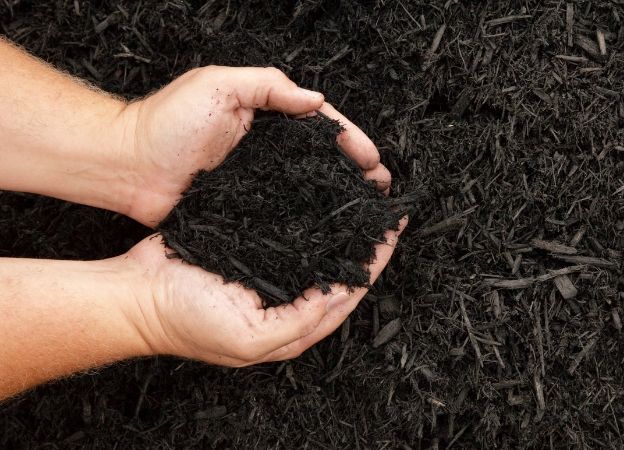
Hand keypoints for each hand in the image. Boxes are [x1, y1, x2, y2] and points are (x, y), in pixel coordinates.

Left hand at [114, 65, 392, 226]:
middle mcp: (266, 149)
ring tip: (367, 213)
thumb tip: (317, 101)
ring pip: (309, 188)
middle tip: (382, 190)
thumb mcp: (219, 85)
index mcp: (265, 116)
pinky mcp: (244, 208)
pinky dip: (309, 220)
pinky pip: (284, 212)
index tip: (372, 160)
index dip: (350, 140)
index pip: (319, 125)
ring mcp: (258, 180)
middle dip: (355, 172)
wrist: (125, 167)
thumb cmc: (166, 122)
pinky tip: (329, 232)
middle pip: (322, 159)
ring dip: (340, 198)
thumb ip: (268, 86)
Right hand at [124, 217, 405, 365]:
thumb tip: (336, 297)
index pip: (348, 292)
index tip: (394, 231)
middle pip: (339, 267)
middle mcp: (288, 296)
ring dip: (341, 225)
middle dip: (366, 240)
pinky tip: (321, 195)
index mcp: (294, 324)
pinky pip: (289, 230)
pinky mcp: (252, 246)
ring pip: (318, 246)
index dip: (374, 262)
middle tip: (386, 207)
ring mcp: (270, 270)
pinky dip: (309, 215)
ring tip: (362, 196)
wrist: (136, 293)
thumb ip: (296, 324)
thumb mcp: (247, 338)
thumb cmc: (185, 322)